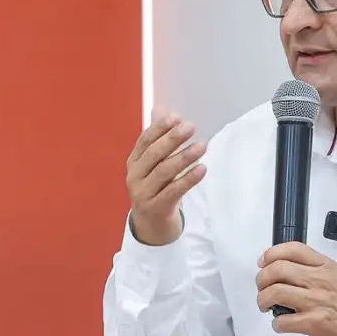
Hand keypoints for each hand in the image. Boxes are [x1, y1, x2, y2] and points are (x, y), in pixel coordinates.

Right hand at [125, 111, 206, 245]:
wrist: (151, 226)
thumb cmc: (156, 189)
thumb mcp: (154, 165)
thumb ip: (157, 138)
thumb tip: (160, 109)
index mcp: (134, 162)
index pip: (144, 140)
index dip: (160, 128)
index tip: (176, 117)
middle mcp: (134, 176)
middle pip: (153, 154)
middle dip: (172, 139)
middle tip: (191, 127)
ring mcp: (143, 193)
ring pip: (163, 171)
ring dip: (184, 157)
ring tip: (202, 146)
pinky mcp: (156, 208)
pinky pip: (173, 191)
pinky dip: (188, 179)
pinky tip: (202, 169)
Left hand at [256, 243, 336, 335]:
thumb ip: (314, 270)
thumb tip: (282, 271)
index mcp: (325, 266)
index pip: (292, 249)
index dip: (271, 254)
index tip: (263, 264)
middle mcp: (319, 280)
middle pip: (276, 269)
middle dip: (261, 280)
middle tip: (262, 289)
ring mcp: (316, 301)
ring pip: (275, 292)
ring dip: (262, 300)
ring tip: (265, 306)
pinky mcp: (314, 323)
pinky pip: (282, 321)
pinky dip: (276, 325)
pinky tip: (281, 325)